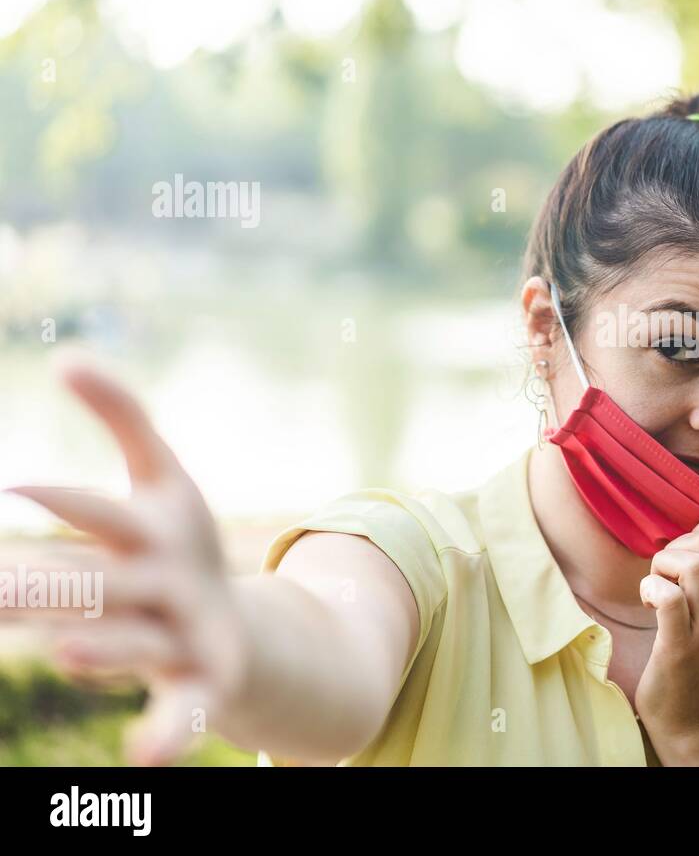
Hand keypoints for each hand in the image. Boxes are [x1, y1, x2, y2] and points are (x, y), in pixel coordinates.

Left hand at [1, 354, 248, 765]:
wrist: (259, 633)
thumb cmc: (187, 548)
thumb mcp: (165, 482)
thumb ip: (124, 418)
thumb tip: (68, 356)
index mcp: (157, 531)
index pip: (106, 515)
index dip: (66, 504)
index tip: (15, 492)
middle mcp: (173, 581)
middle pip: (108, 584)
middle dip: (54, 584)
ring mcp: (190, 634)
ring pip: (141, 645)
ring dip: (105, 649)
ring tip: (60, 650)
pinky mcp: (204, 684)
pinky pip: (185, 709)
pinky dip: (170, 731)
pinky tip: (143, 757)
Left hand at [634, 518, 698, 742]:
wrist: (692, 717)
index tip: (691, 549)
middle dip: (676, 547)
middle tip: (667, 576)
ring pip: (690, 564)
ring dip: (661, 566)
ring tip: (657, 588)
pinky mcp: (682, 648)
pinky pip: (668, 596)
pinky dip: (650, 588)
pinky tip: (648, 602)